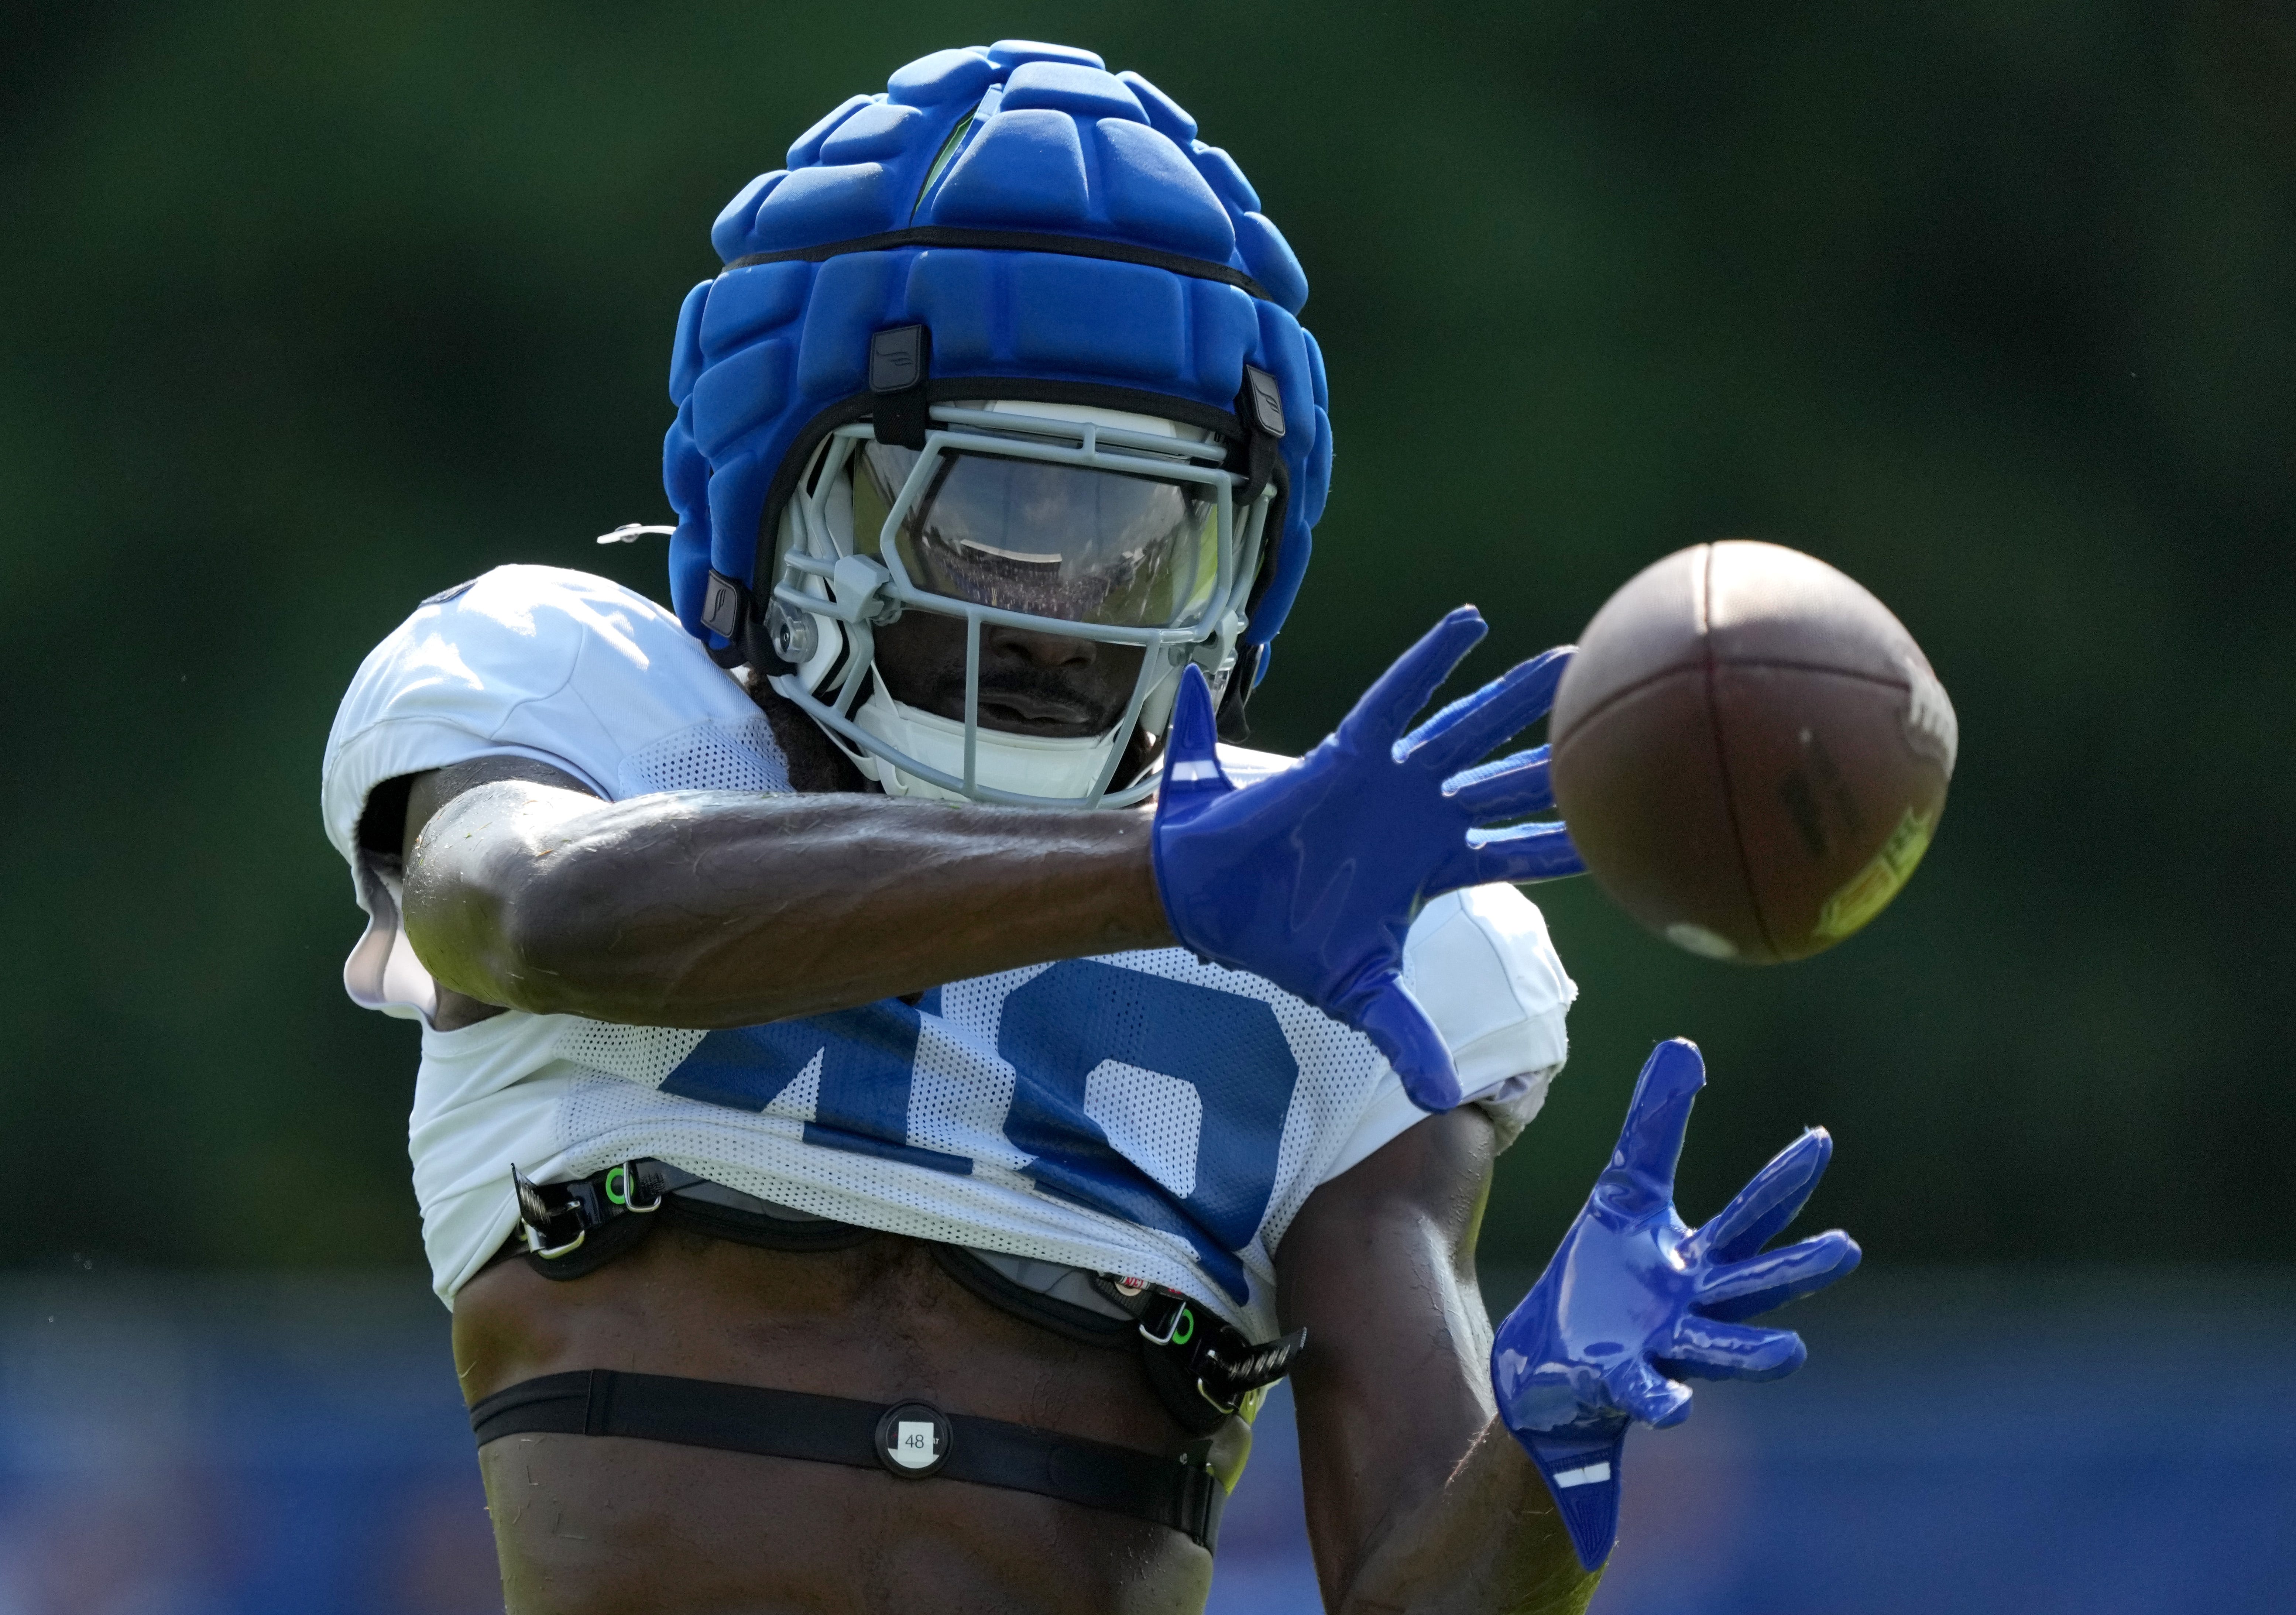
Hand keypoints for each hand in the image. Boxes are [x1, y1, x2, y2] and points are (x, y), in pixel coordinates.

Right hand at [1152, 609, 1582, 1109]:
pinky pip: (1395, 701)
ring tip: (1567, 661)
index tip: (1624, 829)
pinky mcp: (1348, 757)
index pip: (1515, 848)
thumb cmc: (1287, 942)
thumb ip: (1407, 1036)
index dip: (1566, 842)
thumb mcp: (1361, 995)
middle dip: (1560, 757)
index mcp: (1432, 863)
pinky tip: (1469, 626)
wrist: (1216, 904)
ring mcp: (1389, 780)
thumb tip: (1446, 1101)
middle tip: (1621, 724)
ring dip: (1513, 698)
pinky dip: (1430, 664)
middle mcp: (1421, 813)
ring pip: (1465, 731)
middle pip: (1506, 780)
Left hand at [1490, 1039, 1860, 1569]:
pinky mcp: (1624, 1384)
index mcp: (1701, 1260)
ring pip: (1719, 1352)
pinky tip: (1677, 1406)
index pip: (1750, 1216)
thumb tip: (1683, 1043)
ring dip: (1755, 1355)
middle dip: (1798, 1270)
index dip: (1783, 1179)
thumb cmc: (1603, 1274)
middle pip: (1753, 1284)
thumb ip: (1656, 1126)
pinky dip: (1664, 1400)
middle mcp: (1697, 1307)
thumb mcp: (1625, 1192)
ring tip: (1792, 1353)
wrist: (1551, 1361)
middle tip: (1847, 1247)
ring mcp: (1666, 1350)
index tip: (1818, 1138)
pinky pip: (1651, 1395)